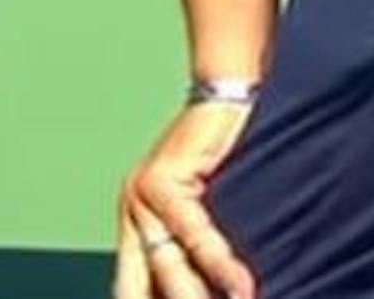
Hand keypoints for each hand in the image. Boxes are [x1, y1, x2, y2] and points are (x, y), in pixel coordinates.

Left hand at [113, 103, 257, 298]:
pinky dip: (219, 262)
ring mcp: (141, 197)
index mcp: (139, 232)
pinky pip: (192, 231)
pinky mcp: (160, 178)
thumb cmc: (233, 162)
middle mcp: (132, 217)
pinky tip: (241, 287)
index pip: (134, 291)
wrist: (230, 94)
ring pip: (169, 266)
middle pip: (143, 289)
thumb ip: (207, 263)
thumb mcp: (214, 220)